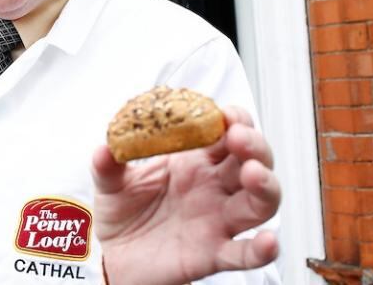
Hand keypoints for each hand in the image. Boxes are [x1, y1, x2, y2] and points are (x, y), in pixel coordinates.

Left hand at [91, 106, 279, 284]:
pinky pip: (245, 254)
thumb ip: (107, 164)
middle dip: (254, 146)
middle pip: (252, 162)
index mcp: (193, 163)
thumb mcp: (110, 183)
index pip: (226, 134)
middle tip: (239, 138)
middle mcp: (213, 189)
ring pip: (259, 203)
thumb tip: (105, 146)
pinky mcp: (214, 254)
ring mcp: (217, 221)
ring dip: (266, 186)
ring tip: (253, 173)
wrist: (114, 257)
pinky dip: (262, 250)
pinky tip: (268, 240)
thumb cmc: (122, 214)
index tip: (227, 114)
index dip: (235, 121)